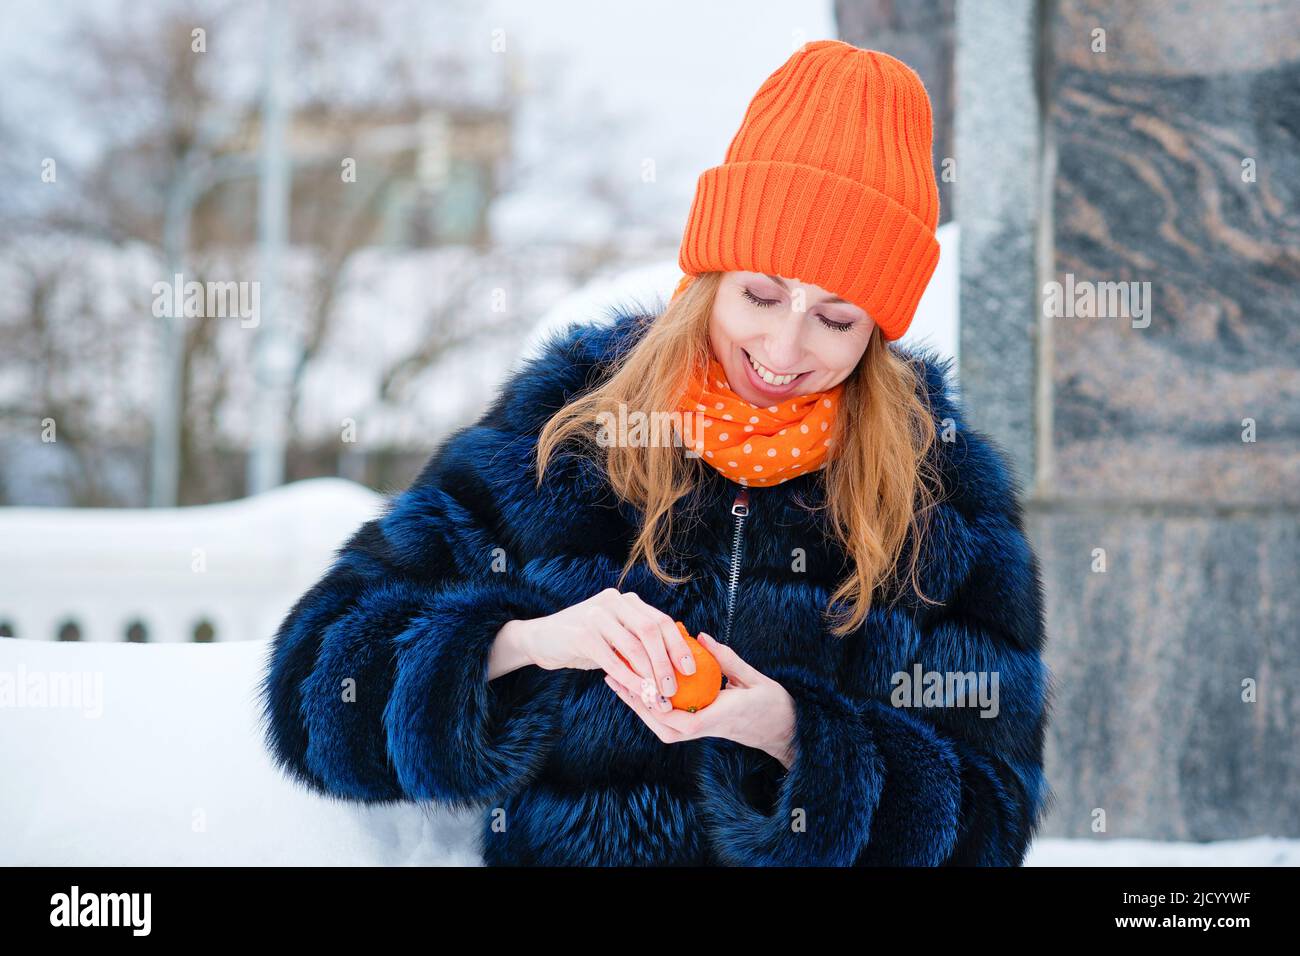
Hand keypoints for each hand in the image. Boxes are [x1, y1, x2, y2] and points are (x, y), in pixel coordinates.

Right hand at [514, 588, 695, 711]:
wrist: (541, 638)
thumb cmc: (585, 641)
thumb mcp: (614, 635)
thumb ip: (639, 640)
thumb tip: (675, 662)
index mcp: (626, 601)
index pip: (661, 621)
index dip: (678, 646)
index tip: (690, 669)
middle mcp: (614, 602)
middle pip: (651, 631)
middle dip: (666, 662)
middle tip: (674, 688)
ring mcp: (596, 615)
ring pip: (634, 646)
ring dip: (649, 675)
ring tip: (658, 696)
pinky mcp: (581, 634)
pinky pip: (612, 660)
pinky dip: (628, 679)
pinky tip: (638, 693)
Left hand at [604, 633, 797, 768]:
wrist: (784, 730)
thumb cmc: (772, 704)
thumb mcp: (753, 678)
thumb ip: (726, 659)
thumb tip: (700, 636)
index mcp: (717, 719)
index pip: (681, 720)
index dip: (656, 703)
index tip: (638, 683)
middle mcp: (704, 729)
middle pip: (662, 725)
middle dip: (637, 703)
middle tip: (616, 678)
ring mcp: (701, 731)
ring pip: (662, 726)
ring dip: (640, 705)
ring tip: (620, 682)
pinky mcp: (700, 727)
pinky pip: (670, 720)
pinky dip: (652, 706)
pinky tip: (641, 687)